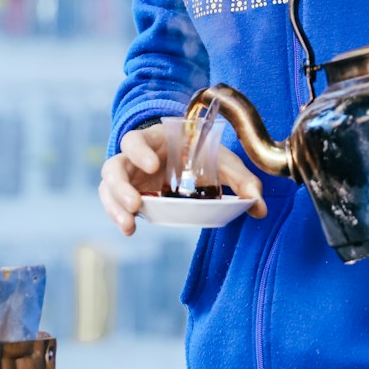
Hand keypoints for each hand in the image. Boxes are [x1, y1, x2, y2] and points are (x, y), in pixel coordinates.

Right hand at [99, 122, 267, 236]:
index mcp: (156, 140)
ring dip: (114, 205)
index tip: (154, 165)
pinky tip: (128, 229)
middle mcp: (135, 157)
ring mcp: (129, 177)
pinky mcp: (127, 194)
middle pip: (114, 165)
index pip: (136, 139)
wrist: (191, 160)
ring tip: (129, 225)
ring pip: (108, 186)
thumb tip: (260, 207)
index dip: (140, 151)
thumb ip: (242, 181)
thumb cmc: (203, 156)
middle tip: (136, 204)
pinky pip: (112, 203)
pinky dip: (116, 215)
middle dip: (121, 186)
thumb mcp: (223, 162)